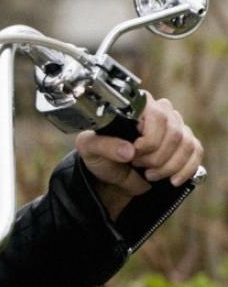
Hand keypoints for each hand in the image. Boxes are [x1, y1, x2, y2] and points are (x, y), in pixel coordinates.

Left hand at [75, 94, 202, 219]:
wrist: (111, 175)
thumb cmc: (99, 156)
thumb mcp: (90, 149)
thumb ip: (104, 146)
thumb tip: (128, 151)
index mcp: (136, 106)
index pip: (157, 115)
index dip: (149, 139)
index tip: (134, 154)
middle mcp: (159, 111)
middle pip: (174, 132)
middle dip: (156, 156)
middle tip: (137, 164)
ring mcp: (175, 127)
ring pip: (186, 144)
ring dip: (168, 165)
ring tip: (149, 174)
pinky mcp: (184, 144)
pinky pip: (195, 152)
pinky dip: (184, 169)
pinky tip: (172, 180)